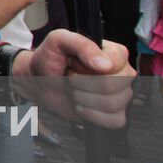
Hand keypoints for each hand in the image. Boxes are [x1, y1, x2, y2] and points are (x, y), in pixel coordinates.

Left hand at [12, 31, 132, 128]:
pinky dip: (92, 115)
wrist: (40, 81)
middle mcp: (122, 73)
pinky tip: (81, 106)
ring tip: (74, 90)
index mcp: (114, 53)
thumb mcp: (58, 41)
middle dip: (82, 84)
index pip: (115, 64)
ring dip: (83, 99)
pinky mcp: (115, 113)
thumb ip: (81, 44)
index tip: (73, 63)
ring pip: (112, 104)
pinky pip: (115, 121)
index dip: (87, 67)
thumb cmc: (51, 59)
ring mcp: (121, 94)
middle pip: (112, 86)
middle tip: (70, 78)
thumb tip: (105, 64)